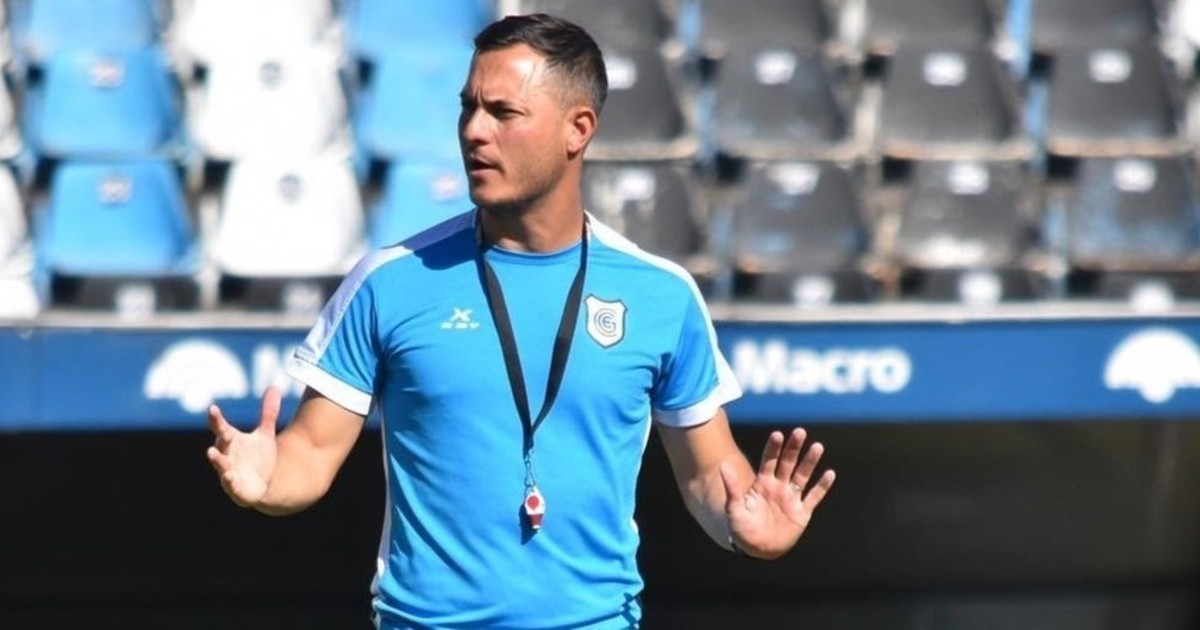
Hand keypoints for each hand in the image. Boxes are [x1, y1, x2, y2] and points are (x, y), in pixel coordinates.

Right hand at [206, 387, 281, 507]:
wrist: (262, 485)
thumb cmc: (258, 457)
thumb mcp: (265, 434)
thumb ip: (268, 413)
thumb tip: (274, 387)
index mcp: (232, 440)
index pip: (221, 427)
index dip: (216, 418)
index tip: (212, 408)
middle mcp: (227, 454)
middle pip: (221, 443)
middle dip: (220, 436)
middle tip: (221, 429)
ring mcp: (228, 471)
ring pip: (221, 464)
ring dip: (216, 459)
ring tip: (211, 452)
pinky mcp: (234, 487)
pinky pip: (231, 484)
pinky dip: (230, 480)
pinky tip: (230, 477)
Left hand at [719, 428, 834, 559]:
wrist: (754, 548)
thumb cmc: (740, 527)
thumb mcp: (734, 507)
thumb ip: (732, 487)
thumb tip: (723, 465)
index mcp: (762, 483)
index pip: (769, 461)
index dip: (773, 448)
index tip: (778, 434)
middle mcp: (778, 486)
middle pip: (788, 463)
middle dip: (794, 448)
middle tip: (800, 432)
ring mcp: (791, 498)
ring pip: (803, 476)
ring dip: (810, 462)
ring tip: (817, 447)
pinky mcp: (801, 512)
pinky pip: (814, 497)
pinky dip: (822, 486)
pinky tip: (830, 473)